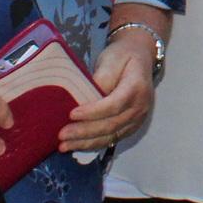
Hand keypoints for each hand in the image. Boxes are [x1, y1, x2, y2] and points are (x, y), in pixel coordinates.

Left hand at [59, 32, 159, 152]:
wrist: (140, 58)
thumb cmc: (122, 56)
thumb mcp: (111, 59)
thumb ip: (100, 80)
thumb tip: (85, 100)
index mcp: (137, 87)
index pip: (114, 105)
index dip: (93, 112)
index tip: (71, 114)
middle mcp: (141, 107)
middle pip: (112, 125)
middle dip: (85, 132)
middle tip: (62, 135)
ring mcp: (138, 119)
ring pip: (111, 136)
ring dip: (86, 143)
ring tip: (65, 146)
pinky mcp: (131, 126)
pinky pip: (112, 139)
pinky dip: (93, 144)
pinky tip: (77, 145)